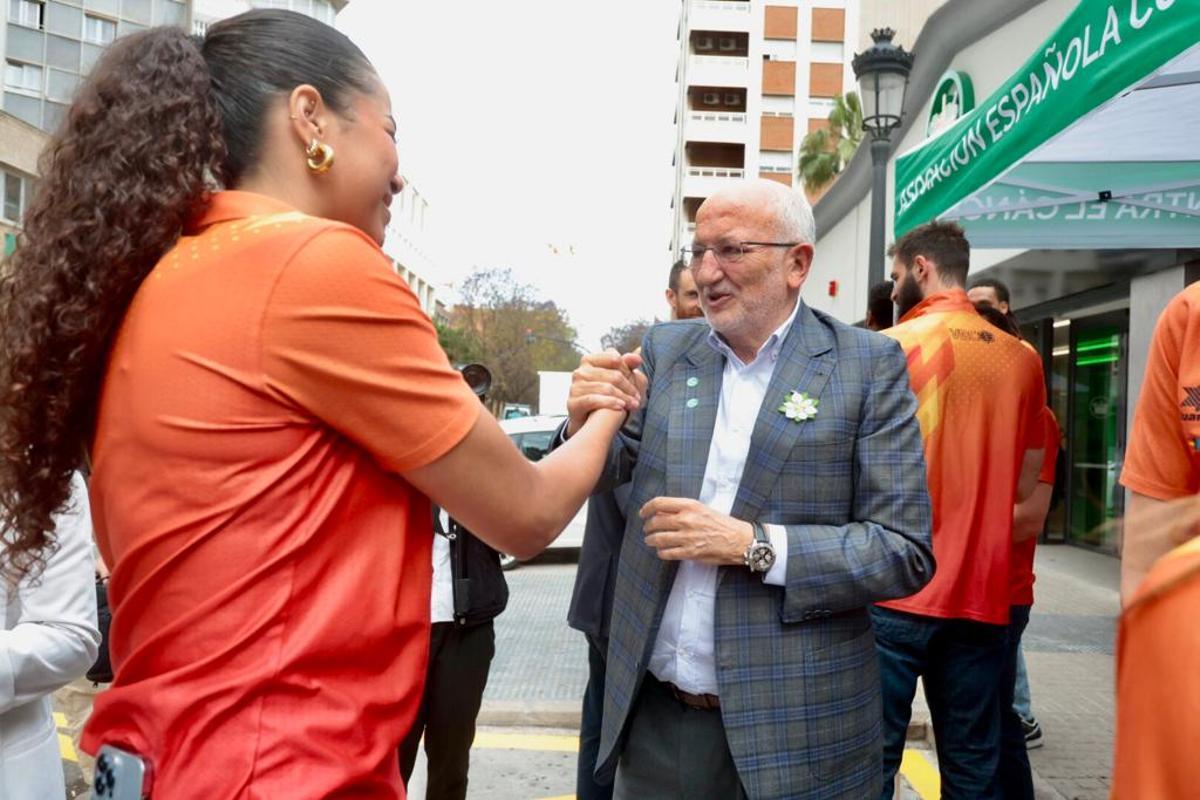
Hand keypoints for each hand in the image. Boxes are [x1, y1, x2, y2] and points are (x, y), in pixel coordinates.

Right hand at [566, 350, 646, 436]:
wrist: (589, 421)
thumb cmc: (605, 396)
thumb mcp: (618, 379)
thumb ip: (627, 364)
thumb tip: (638, 353)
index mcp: (590, 360)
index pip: (615, 359)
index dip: (628, 370)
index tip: (636, 381)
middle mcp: (580, 372)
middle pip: (613, 376)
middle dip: (629, 387)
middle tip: (638, 398)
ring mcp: (575, 387)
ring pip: (606, 388)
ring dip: (624, 398)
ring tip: (634, 405)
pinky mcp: (573, 402)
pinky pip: (594, 400)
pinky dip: (610, 403)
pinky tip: (620, 407)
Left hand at [639, 497, 753, 565]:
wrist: (738, 539)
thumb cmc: (721, 523)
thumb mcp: (701, 508)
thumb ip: (681, 509)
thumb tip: (661, 512)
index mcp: (689, 506)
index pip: (659, 503)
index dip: (647, 508)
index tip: (643, 513)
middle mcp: (686, 520)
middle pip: (655, 522)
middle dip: (647, 527)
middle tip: (647, 529)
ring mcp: (687, 537)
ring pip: (658, 538)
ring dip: (651, 540)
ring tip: (651, 540)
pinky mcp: (690, 552)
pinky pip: (666, 553)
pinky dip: (661, 552)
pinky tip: (662, 551)